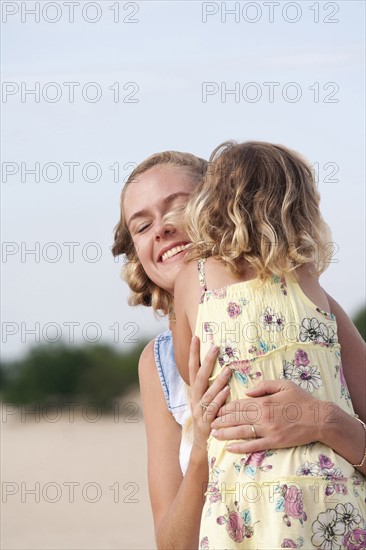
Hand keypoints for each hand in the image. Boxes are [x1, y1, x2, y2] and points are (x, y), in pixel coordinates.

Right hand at [188, 336, 230, 451]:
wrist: (202, 447)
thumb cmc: (209, 420)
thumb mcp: (207, 402)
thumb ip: (212, 387)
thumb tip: (222, 368)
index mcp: (195, 393)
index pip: (192, 369)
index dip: (193, 353)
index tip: (196, 337)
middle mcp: (195, 400)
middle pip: (198, 377)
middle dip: (206, 361)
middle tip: (215, 347)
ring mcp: (199, 411)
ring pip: (207, 393)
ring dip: (218, 380)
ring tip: (228, 369)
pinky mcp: (206, 423)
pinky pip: (213, 409)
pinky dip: (219, 399)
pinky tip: (227, 391)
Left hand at [210, 379, 329, 452]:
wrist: (320, 419)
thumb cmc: (302, 400)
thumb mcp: (284, 385)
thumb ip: (263, 385)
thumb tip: (246, 391)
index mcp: (264, 401)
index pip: (239, 404)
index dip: (225, 407)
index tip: (215, 408)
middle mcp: (263, 416)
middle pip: (237, 418)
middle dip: (221, 420)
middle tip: (208, 422)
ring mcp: (268, 431)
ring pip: (241, 432)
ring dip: (225, 433)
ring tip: (213, 434)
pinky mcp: (274, 442)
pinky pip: (254, 446)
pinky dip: (240, 447)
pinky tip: (230, 448)